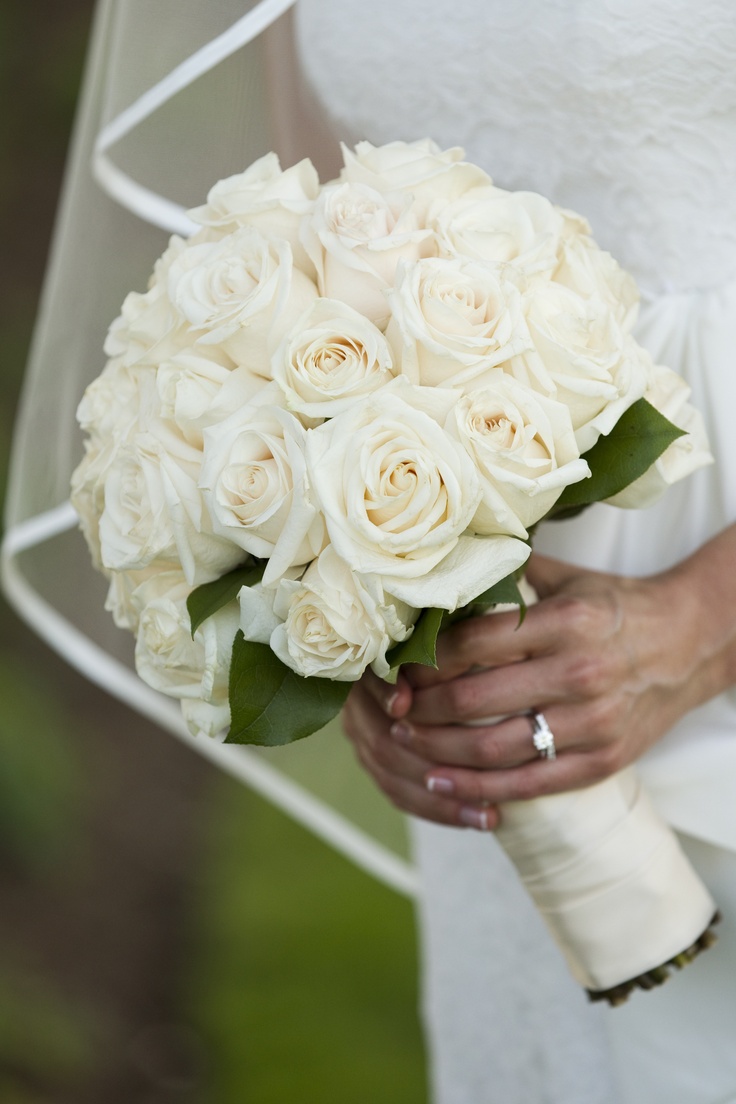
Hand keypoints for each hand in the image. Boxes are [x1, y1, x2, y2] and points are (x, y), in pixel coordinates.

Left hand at [343, 527, 735, 827]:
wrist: (691, 643)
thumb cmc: (617, 607)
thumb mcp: (567, 580)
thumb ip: (508, 575)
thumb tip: (441, 569)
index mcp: (565, 621)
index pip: (473, 644)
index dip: (425, 661)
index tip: (396, 668)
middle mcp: (579, 672)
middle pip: (474, 699)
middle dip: (421, 709)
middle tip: (391, 711)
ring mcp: (593, 722)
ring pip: (495, 747)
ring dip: (439, 751)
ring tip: (406, 745)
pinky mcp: (603, 760)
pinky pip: (530, 782)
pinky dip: (480, 788)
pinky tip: (444, 783)